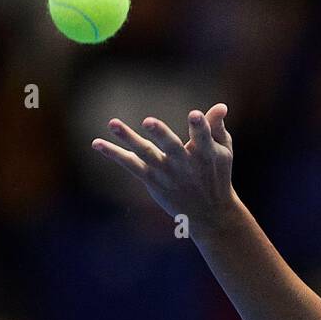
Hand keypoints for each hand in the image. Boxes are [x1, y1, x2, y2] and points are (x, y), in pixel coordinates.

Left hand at [92, 103, 235, 228]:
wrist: (209, 214)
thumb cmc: (216, 175)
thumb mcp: (223, 151)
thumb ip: (216, 127)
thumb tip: (220, 105)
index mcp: (205, 153)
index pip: (203, 137)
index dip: (200, 126)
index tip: (195, 114)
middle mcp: (184, 164)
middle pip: (172, 147)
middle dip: (161, 134)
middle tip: (149, 121)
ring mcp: (166, 172)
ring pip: (146, 153)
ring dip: (129, 139)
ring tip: (113, 123)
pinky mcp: (152, 180)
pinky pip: (130, 165)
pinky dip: (114, 154)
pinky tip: (97, 143)